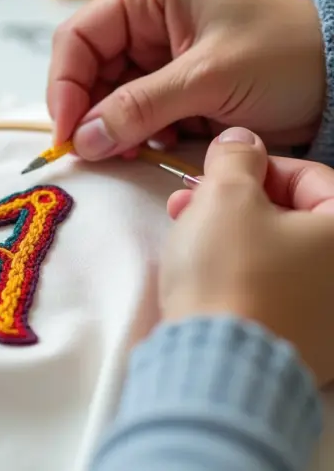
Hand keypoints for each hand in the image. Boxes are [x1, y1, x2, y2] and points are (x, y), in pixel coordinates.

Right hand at [48, 0, 325, 159]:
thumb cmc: (286, 57)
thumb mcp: (207, 79)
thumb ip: (139, 107)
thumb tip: (84, 139)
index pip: (79, 38)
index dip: (64, 86)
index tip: (68, 132)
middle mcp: (147, 21)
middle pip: (88, 70)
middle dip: (90, 112)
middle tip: (96, 151)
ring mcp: (158, 56)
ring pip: (108, 97)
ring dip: (114, 128)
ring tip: (131, 150)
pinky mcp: (170, 87)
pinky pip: (133, 113)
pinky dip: (136, 134)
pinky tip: (155, 145)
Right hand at [160, 126, 333, 384]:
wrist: (215, 363)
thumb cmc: (228, 273)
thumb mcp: (224, 196)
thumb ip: (235, 157)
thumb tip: (241, 140)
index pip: (310, 176)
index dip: (256, 166)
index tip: (218, 174)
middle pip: (293, 216)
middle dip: (235, 202)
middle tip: (191, 202)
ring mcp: (330, 315)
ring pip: (277, 253)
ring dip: (231, 235)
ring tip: (185, 235)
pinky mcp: (304, 342)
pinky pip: (273, 291)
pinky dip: (241, 274)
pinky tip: (205, 273)